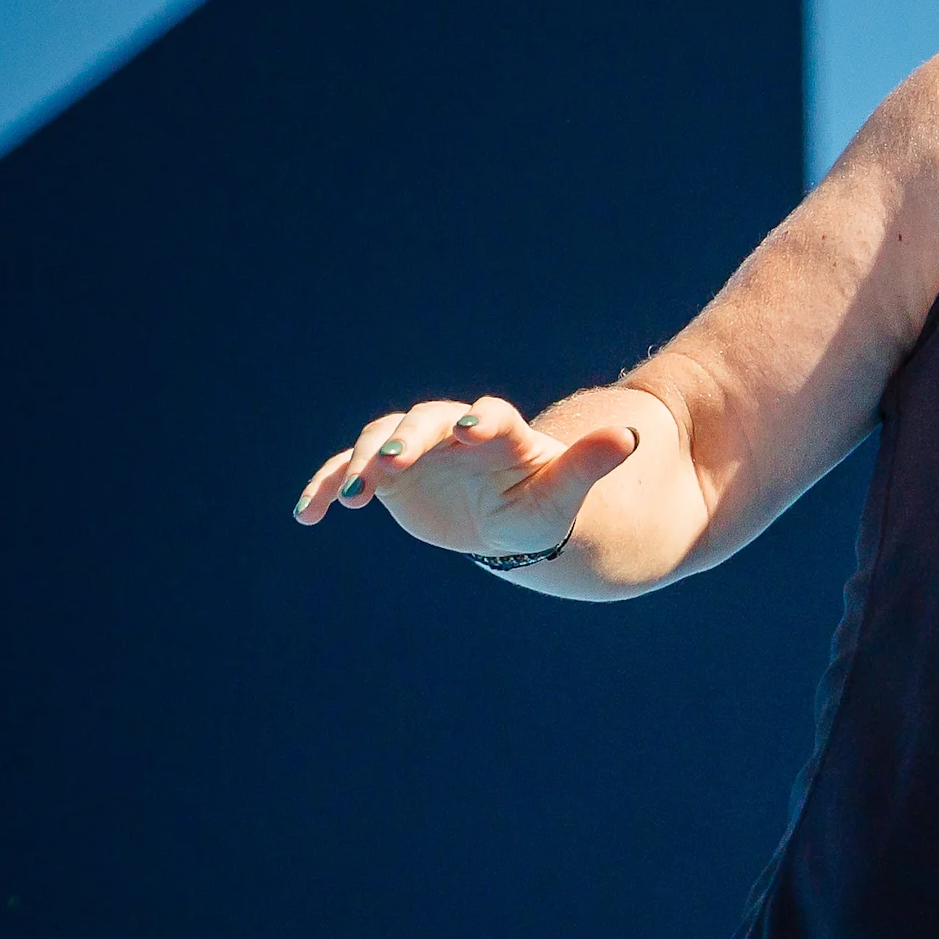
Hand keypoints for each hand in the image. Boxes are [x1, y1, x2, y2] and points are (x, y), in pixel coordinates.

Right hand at [290, 395, 640, 556]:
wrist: (508, 521)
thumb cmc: (542, 505)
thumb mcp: (563, 492)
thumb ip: (590, 463)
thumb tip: (630, 437)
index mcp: (498, 432)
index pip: (486, 416)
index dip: (477, 420)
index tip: (466, 431)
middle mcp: (449, 431)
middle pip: (422, 422)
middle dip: (408, 438)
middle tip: (394, 463)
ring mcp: (414, 450)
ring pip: (379, 440)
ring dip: (361, 461)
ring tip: (353, 493)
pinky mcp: (385, 475)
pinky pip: (348, 475)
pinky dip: (326, 488)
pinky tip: (308, 515)